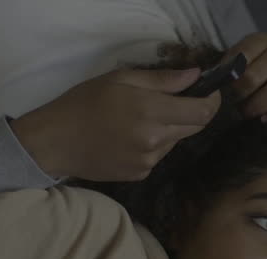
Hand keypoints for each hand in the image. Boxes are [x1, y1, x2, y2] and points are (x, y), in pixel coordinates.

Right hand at [10, 67, 220, 180]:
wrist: (55, 141)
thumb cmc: (84, 103)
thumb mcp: (121, 79)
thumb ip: (162, 80)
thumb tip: (195, 76)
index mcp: (151, 112)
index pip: (201, 112)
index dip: (212, 102)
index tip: (210, 93)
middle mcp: (155, 140)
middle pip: (194, 128)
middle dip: (191, 113)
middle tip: (173, 101)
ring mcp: (149, 161)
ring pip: (175, 141)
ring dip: (169, 129)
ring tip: (140, 119)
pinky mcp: (140, 174)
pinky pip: (158, 156)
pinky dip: (154, 144)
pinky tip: (129, 137)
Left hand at [222, 32, 266, 121]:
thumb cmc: (246, 79)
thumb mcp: (233, 69)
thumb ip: (223, 72)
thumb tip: (210, 83)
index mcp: (262, 41)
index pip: (243, 54)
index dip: (230, 76)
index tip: (223, 89)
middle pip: (257, 74)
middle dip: (241, 95)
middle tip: (234, 106)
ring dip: (259, 106)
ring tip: (248, 114)